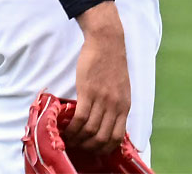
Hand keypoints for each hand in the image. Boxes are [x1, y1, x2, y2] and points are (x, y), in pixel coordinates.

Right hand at [64, 1, 129, 152]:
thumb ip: (117, 105)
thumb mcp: (122, 88)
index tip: (93, 149)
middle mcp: (116, 105)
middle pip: (102, 138)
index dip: (104, 148)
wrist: (108, 42)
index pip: (117, 136)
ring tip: (70, 138)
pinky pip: (80, 118)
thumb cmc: (113, 64)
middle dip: (88, 147)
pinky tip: (66, 129)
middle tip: (78, 146)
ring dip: (77, 139)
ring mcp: (103, 99)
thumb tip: (109, 123)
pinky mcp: (88, 92)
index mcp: (125, 105)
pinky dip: (72, 129)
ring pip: (90, 131)